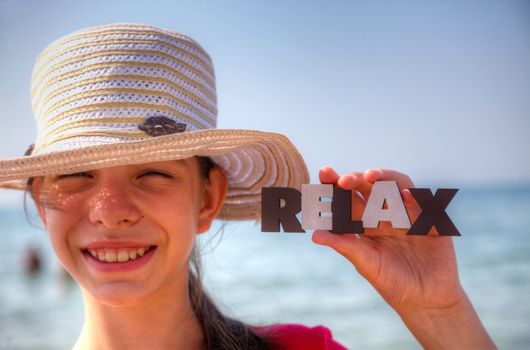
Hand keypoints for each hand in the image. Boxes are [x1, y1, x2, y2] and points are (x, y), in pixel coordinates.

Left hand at [313, 166, 462, 312]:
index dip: (336, 184)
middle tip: (345, 180)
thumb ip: (345, 246)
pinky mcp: (432, 221)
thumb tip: (314, 236)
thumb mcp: (367, 264)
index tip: (324, 172)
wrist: (426, 300)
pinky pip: (424, 203)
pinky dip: (414, 197)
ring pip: (396, 186)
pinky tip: (404, 196)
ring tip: (371, 176)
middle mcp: (385, 214)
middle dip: (357, 178)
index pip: (348, 198)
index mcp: (365, 223)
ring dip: (385, 177)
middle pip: (370, 187)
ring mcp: (408, 215)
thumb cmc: (392, 283)